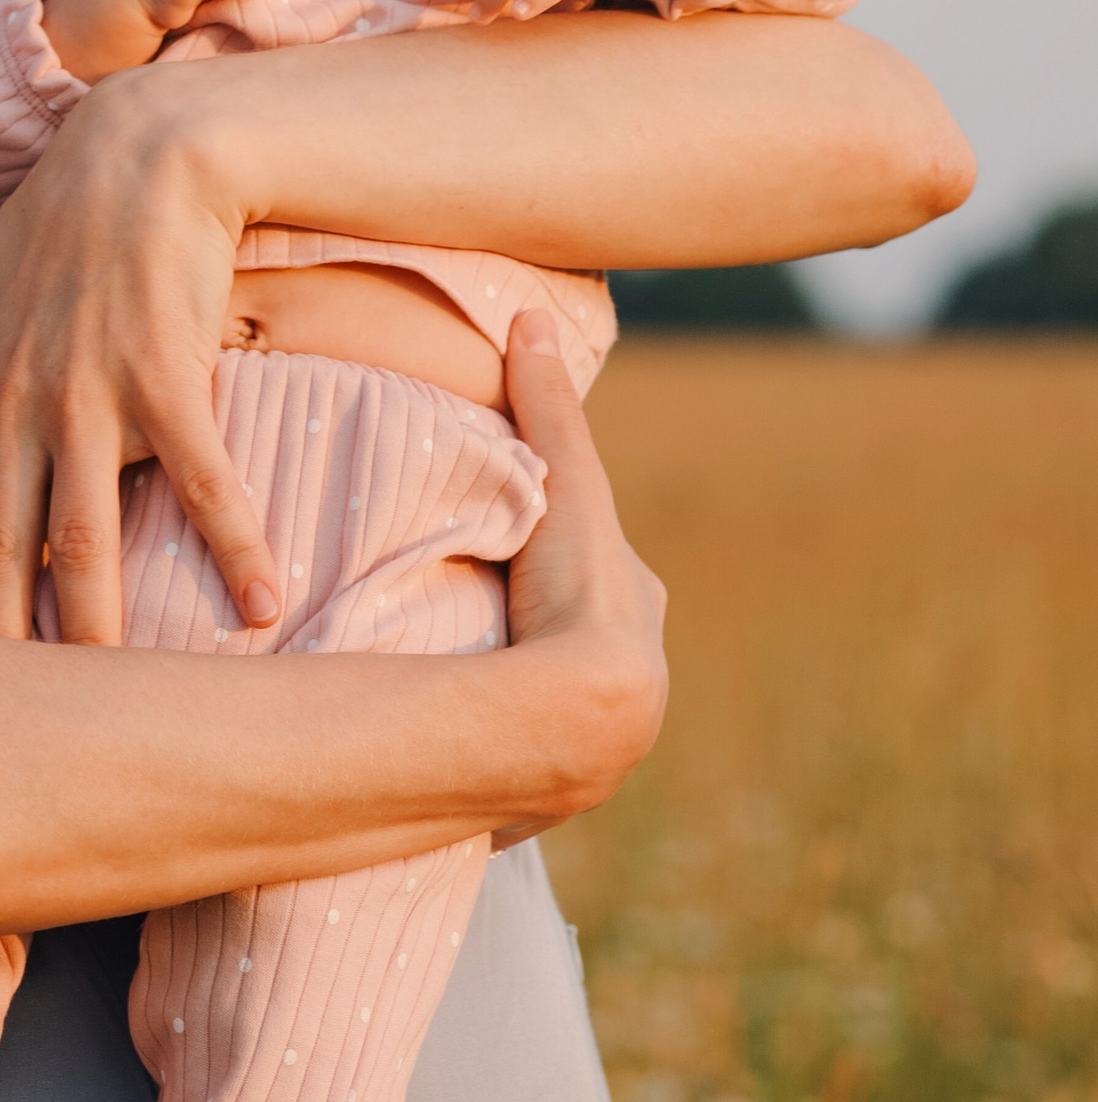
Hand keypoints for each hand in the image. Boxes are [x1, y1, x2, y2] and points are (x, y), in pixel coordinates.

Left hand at [0, 71, 279, 646]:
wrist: (142, 149)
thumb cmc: (63, 216)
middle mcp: (17, 405)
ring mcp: (89, 395)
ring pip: (82, 537)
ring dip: (93, 630)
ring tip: (106, 712)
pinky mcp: (167, 378)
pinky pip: (201, 481)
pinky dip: (232, 546)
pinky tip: (261, 609)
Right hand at [488, 312, 666, 842]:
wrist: (589, 712)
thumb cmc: (581, 589)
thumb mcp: (563, 486)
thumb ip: (547, 410)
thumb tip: (531, 316)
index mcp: (635, 609)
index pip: (602, 570)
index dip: (569, 550)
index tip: (532, 544)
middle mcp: (634, 677)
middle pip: (586, 638)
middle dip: (551, 628)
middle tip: (493, 615)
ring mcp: (601, 740)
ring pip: (557, 700)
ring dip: (523, 696)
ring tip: (466, 687)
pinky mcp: (553, 786)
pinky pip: (523, 755)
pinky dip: (499, 750)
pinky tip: (467, 756)